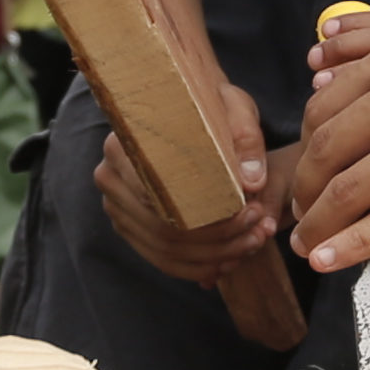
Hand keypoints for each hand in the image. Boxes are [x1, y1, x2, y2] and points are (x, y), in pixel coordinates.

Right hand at [85, 51, 287, 284]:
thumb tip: (251, 181)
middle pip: (164, 230)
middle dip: (217, 240)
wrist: (179, 103)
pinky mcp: (127, 224)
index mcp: (125, 144)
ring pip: (164, 249)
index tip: (251, 212)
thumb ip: (244, 137)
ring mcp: (115, 205)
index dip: (212, 217)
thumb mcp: (231, 106)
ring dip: (212, 257)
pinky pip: (159, 258)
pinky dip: (194, 266)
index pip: (165, 199)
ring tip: (251, 245)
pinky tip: (227, 261)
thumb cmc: (205, 102)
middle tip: (259, 233)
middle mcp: (110, 177)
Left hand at [294, 27, 369, 270]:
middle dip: (304, 191)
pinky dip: (354, 244)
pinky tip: (333, 258)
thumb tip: (324, 83)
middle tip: (299, 215)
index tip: (304, 173)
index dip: (304, 149)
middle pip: (327, 150)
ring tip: (309, 245)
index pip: (324, 109)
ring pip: (352, 188)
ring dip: (320, 225)